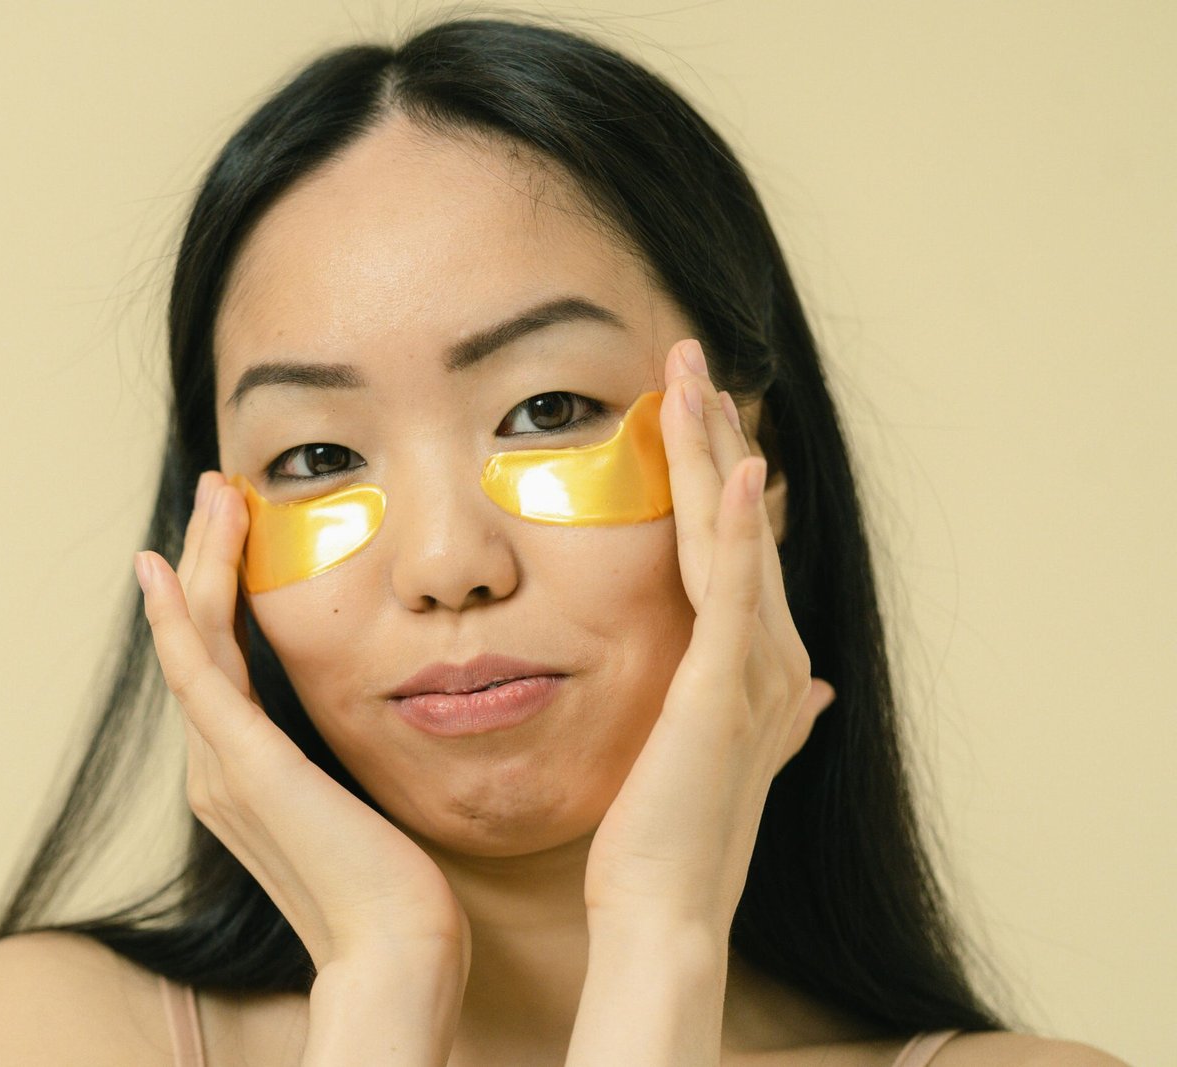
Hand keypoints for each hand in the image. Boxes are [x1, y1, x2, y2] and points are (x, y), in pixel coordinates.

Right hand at [134, 472, 470, 975]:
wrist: (397, 952)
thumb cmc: (396, 889)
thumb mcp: (361, 805)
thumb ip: (340, 765)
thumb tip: (370, 726)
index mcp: (242, 775)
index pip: (220, 662)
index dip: (219, 591)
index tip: (234, 530)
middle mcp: (216, 769)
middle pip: (196, 641)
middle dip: (204, 558)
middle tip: (217, 489)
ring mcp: (222, 769)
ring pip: (194, 642)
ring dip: (199, 562)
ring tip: (214, 495)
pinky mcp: (244, 767)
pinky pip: (198, 676)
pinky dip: (178, 619)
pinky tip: (166, 570)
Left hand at [583, 339, 835, 934]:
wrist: (666, 908)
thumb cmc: (675, 836)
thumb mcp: (726, 758)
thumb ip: (773, 717)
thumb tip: (818, 693)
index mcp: (759, 666)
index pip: (732, 548)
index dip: (717, 473)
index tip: (694, 406)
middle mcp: (765, 659)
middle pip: (737, 526)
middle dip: (715, 438)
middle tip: (688, 357)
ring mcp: (750, 673)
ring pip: (732, 543)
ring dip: (717, 456)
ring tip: (697, 378)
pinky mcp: (720, 693)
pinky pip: (732, 600)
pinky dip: (734, 535)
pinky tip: (737, 473)